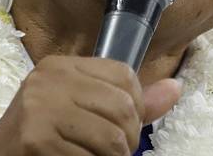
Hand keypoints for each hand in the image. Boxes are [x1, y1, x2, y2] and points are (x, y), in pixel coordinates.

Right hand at [0, 55, 181, 154]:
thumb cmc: (41, 136)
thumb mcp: (80, 107)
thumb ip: (127, 100)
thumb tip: (176, 88)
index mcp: (61, 66)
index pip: (124, 75)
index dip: (134, 106)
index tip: (121, 124)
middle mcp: (49, 79)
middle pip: (124, 108)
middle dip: (127, 139)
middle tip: (111, 152)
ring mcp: (40, 108)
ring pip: (112, 139)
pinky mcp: (36, 139)